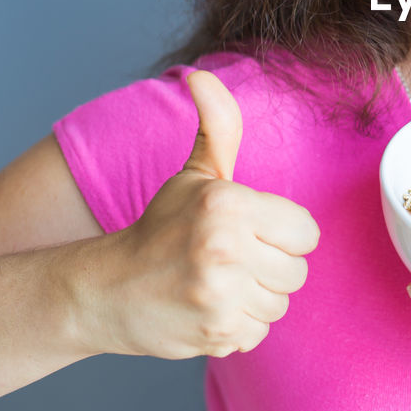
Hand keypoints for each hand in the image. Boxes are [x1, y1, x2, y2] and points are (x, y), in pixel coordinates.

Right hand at [86, 70, 319, 358]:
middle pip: (298, 271)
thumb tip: (202, 76)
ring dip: (255, 298)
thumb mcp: (195, 175)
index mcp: (230, 205)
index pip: (306, 232)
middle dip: (270, 268)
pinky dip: (238, 326)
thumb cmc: (160, 229)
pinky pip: (258, 333)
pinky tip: (209, 309)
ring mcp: (221, 295)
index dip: (283, 234)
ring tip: (219, 284)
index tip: (251, 233)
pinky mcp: (216, 333)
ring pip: (280, 304)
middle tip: (231, 261)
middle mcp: (227, 249)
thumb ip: (218, 127)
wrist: (104, 291)